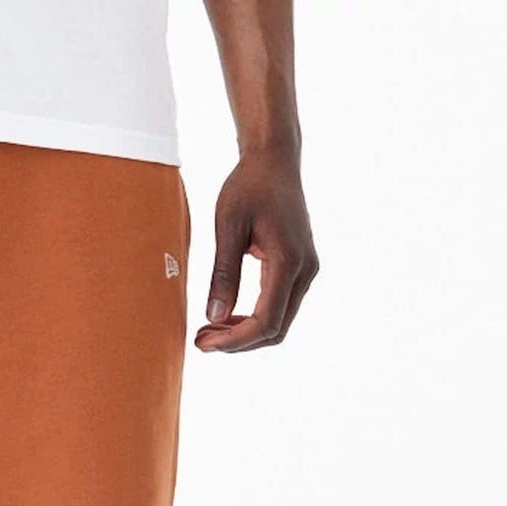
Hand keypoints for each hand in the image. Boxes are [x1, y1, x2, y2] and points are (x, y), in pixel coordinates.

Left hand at [195, 150, 317, 352]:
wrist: (274, 160)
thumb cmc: (249, 186)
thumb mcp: (228, 227)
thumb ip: (224, 274)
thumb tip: (215, 318)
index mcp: (288, 261)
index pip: (266, 321)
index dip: (234, 340)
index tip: (203, 344)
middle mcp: (305, 270)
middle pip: (276, 330)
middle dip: (238, 342)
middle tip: (201, 341)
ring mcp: (306, 270)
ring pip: (280, 323)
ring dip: (245, 334)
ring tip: (209, 331)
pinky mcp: (300, 268)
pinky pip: (280, 307)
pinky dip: (255, 319)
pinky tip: (227, 317)